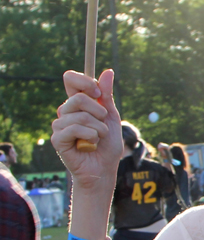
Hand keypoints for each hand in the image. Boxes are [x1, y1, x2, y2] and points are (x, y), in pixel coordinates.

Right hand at [51, 70, 121, 192]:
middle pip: (78, 97)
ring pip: (80, 115)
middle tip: (103, 126)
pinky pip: (74, 129)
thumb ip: (107, 95)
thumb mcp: (111, 117)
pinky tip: (90, 145)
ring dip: (98, 129)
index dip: (85, 82)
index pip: (71, 79)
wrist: (104, 168)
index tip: (99, 93)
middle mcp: (65, 112)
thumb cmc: (107, 145)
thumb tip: (108, 71)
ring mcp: (59, 125)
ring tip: (98, 138)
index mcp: (77, 104)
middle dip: (99, 112)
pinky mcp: (57, 139)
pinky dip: (90, 137)